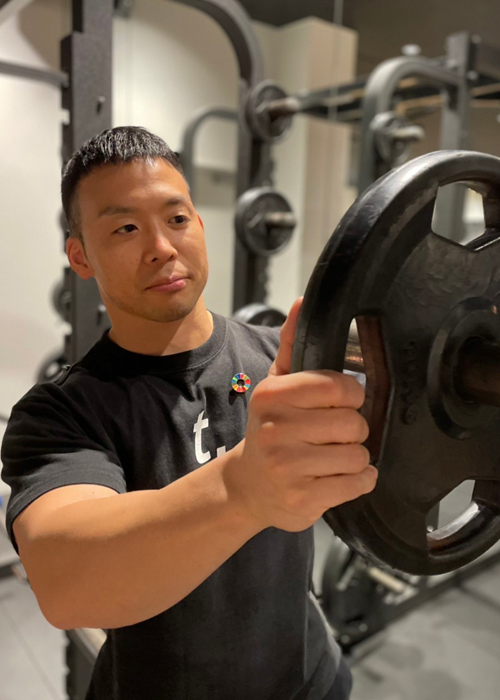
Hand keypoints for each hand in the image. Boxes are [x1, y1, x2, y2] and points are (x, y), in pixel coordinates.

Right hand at [225, 298, 377, 531]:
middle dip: (353, 430)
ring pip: (359, 455)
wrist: (248, 485)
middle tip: (335, 435)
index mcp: (273, 396)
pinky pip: (358, 484)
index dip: (352, 395)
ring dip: (355, 457)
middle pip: (354, 424)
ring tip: (333, 457)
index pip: (340, 386)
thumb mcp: (276, 386)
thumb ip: (293, 344)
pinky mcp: (303, 499)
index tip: (343, 402)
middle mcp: (277, 430)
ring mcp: (288, 468)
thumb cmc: (270, 429)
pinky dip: (359, 480)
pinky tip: (338, 477)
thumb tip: (303, 302)